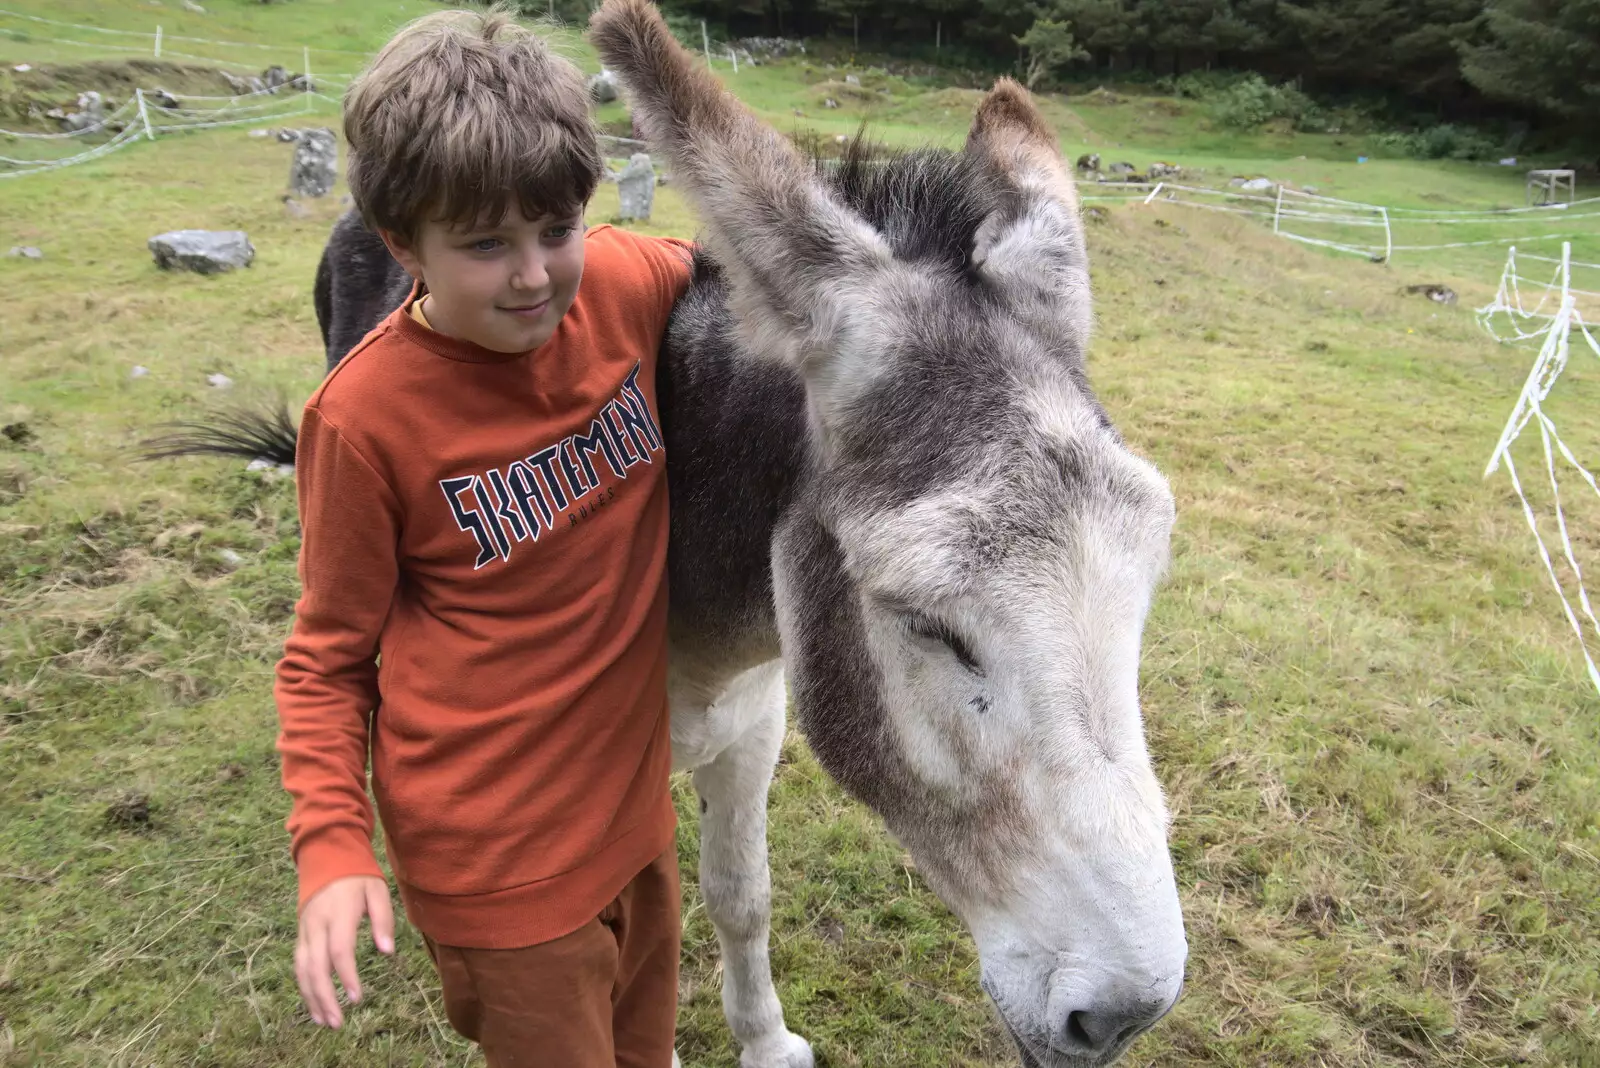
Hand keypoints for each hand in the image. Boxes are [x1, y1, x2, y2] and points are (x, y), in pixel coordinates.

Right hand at [295, 875, 394, 1027]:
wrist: (326, 857)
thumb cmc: (358, 876)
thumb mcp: (377, 890)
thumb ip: (383, 919)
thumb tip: (388, 951)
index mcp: (338, 914)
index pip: (339, 951)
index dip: (347, 976)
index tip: (357, 998)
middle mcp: (317, 925)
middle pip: (315, 967)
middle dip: (325, 997)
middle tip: (337, 1023)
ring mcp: (305, 930)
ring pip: (302, 969)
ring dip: (311, 997)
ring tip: (325, 1021)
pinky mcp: (301, 934)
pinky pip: (299, 964)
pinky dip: (304, 986)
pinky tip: (314, 1003)